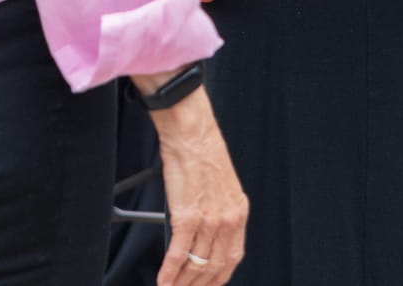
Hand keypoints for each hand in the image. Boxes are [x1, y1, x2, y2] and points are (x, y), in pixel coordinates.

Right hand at [149, 89, 246, 285]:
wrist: (191, 132)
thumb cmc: (202, 151)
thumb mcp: (220, 185)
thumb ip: (216, 210)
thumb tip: (202, 232)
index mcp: (238, 212)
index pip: (232, 257)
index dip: (220, 277)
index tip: (209, 285)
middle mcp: (228, 220)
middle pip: (215, 267)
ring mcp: (208, 220)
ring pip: (197, 265)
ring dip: (183, 283)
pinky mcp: (187, 216)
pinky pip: (178, 253)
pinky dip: (170, 272)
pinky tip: (164, 281)